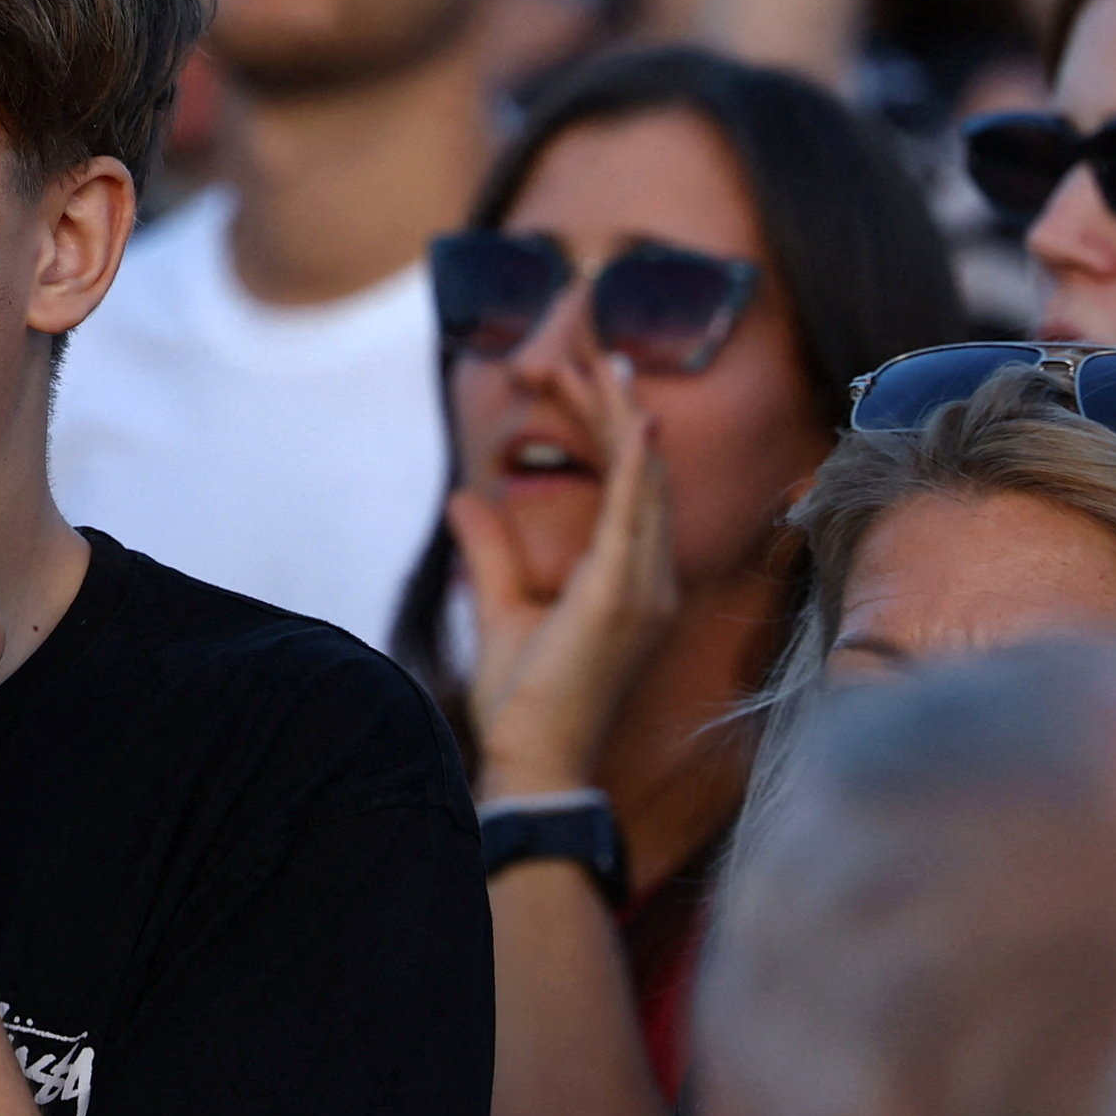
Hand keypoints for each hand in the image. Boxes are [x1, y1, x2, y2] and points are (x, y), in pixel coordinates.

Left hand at [455, 352, 678, 799]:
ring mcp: (644, 590)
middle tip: (585, 351)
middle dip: (612, 409)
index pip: (629, 491)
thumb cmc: (526, 705)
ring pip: (642, 482)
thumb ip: (490, 551)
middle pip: (640, 475)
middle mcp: (651, 582)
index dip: (608, 432)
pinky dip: (636, 467)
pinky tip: (635, 422)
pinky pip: (636, 518)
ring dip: (618, 419)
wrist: (536, 764)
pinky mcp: (623, 598)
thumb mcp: (500, 610)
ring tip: (600, 362)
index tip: (574, 381)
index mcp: (631, 585)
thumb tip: (464, 495)